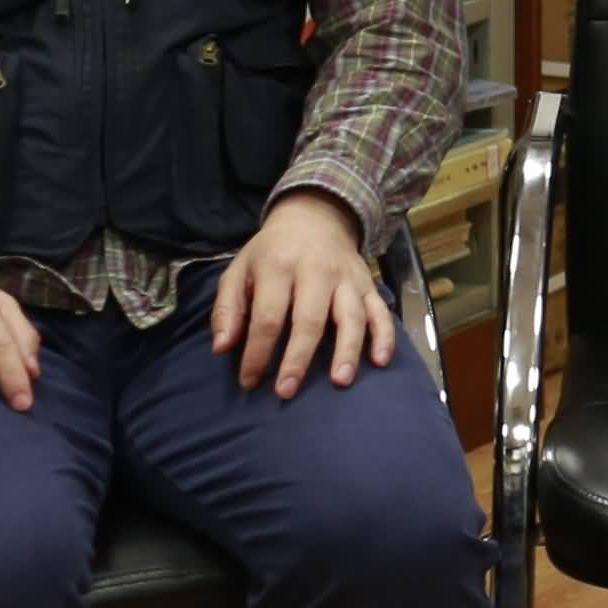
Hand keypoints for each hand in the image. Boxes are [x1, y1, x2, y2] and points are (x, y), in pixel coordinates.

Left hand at [203, 189, 396, 399]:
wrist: (315, 216)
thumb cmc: (271, 252)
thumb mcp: (239, 270)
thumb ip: (228, 308)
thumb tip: (222, 347)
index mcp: (279, 267)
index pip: (268, 316)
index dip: (258, 352)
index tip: (249, 380)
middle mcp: (317, 271)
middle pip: (310, 319)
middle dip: (298, 358)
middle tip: (286, 391)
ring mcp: (347, 278)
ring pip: (351, 316)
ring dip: (347, 349)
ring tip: (340, 381)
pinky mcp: (367, 284)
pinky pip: (380, 310)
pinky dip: (384, 335)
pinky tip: (379, 361)